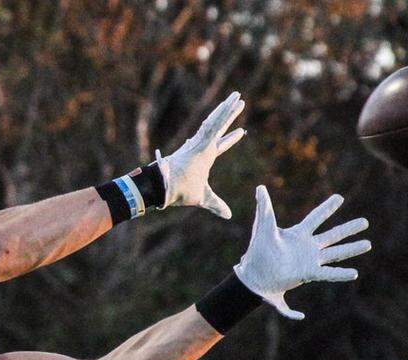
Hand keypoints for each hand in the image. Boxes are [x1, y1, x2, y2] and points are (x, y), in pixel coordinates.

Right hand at [155, 92, 246, 218]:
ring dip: (227, 108)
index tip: (242, 131)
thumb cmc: (180, 192)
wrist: (166, 188)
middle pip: (220, 127)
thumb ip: (217, 204)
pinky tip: (230, 102)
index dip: (231, 139)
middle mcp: (202, 147)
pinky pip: (213, 123)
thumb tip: (228, 215)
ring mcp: (200, 142)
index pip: (221, 145)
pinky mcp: (200, 141)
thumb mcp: (204, 198)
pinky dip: (222, 113)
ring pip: (217, 120)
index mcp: (204, 158)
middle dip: (230, 116)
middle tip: (239, 102)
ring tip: (237, 96)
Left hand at [234, 185, 370, 319]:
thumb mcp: (263, 228)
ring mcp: (310, 261)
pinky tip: (354, 273)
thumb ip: (264, 209)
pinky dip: (340, 275)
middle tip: (365, 222)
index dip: (327, 208)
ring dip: (352, 249)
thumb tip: (259, 187)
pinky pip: (328, 274)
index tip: (339, 197)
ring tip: (368, 244)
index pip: (316, 217)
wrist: (254, 277)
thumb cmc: (257, 253)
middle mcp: (307, 247)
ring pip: (335, 254)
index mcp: (298, 234)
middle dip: (349, 229)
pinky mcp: (308, 274)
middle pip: (333, 235)